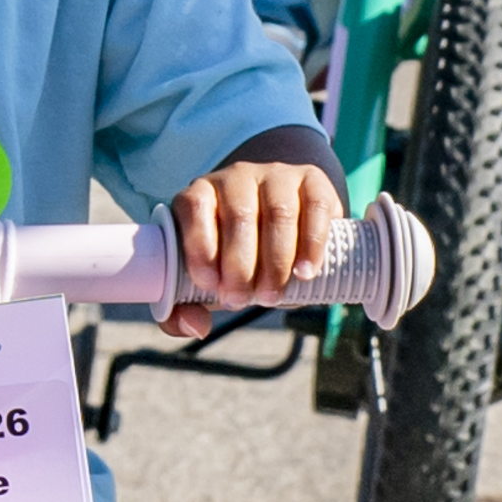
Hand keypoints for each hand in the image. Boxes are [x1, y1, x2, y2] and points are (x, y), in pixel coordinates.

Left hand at [167, 156, 342, 324]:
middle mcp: (236, 177)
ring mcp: (276, 175)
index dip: (201, 247)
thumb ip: (184, 308)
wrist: (280, 220)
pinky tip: (304, 273)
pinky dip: (311, 245)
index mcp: (200, 193)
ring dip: (276, 262)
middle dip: (240, 266)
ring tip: (272, 296)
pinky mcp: (312, 181)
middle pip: (240, 215)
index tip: (210, 285)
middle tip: (242, 299)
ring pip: (279, 213)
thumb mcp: (204, 278)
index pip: (195, 207)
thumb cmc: (231, 255)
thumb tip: (196, 326)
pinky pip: (316, 208)